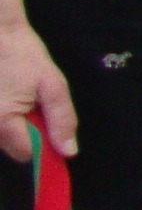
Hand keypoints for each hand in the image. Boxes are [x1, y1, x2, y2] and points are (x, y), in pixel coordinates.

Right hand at [0, 21, 76, 161]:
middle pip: (12, 147)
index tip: (53, 133)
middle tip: (35, 105)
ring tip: (19, 97)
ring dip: (15, 126)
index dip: (44, 146)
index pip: (27, 154)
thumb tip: (68, 151)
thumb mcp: (53, 85)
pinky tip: (9, 97)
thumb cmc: (23, 55)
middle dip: (29, 133)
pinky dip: (5, 118)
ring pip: (2, 138)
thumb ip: (62, 120)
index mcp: (3, 122)